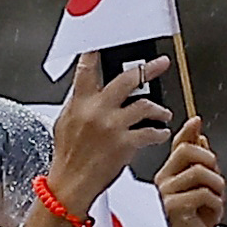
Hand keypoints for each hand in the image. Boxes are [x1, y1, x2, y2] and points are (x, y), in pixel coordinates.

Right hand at [40, 54, 173, 226]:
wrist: (70, 185)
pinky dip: (159, 132)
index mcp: (80, 103)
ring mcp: (112, 126)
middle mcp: (97, 110)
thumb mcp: (64, 124)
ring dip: (158, 109)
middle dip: (148, 69)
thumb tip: (85, 92)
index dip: (98, 52)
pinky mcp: (125, 144)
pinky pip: (151, 132)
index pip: (87, 68)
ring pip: (144, 105)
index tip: (109, 41)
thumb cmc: (67, 158)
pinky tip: (161, 133)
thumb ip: (78, 105)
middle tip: (161, 64)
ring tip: (163, 112)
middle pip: (127, 79)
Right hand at [156, 121, 224, 226]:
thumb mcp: (204, 184)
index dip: (190, 132)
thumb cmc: (197, 218)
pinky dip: (216, 203)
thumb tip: (198, 132)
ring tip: (216, 198)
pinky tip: (212, 211)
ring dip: (217, 186)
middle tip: (216, 178)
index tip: (197, 121)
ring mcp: (167, 192)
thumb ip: (200, 159)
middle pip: (188, 151)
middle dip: (210, 161)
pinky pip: (202, 193)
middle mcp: (165, 179)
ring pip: (200, 172)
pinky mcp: (173, 207)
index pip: (179, 144)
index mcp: (170, 171)